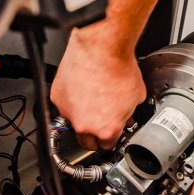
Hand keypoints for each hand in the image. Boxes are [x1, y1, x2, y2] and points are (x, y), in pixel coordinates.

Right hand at [50, 24, 145, 149]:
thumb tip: (126, 115)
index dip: (112, 139)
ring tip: (92, 97)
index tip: (112, 134)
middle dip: (95, 136)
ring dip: (82, 115)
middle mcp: (85, 124)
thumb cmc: (119, 68)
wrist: (101, 48)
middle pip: (87, 142)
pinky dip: (72, 100)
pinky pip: (64, 105)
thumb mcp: (136, 97)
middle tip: (100, 122)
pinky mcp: (57, 97)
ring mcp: (68, 112)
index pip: (107, 146)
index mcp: (106, 129)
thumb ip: (128, 113)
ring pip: (74, 122)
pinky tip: (82, 88)